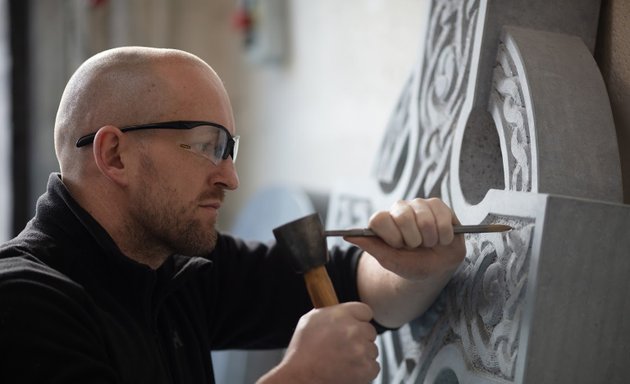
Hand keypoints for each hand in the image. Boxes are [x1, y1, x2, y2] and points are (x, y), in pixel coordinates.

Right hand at [261, 302, 378, 383]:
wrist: (300, 377)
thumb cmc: (302, 350)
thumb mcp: (310, 320)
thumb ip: (330, 312)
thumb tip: (340, 311)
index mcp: (341, 314)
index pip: (365, 311)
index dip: (359, 320)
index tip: (354, 326)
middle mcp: (354, 329)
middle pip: (370, 331)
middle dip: (361, 338)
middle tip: (345, 347)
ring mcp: (361, 349)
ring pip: (372, 349)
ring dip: (362, 354)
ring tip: (343, 360)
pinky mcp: (366, 368)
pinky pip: (373, 366)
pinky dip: (364, 370)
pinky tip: (348, 370)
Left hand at [346, 198, 465, 280]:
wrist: (437, 268)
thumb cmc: (411, 264)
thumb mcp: (390, 260)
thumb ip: (371, 246)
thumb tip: (346, 235)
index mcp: (384, 221)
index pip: (379, 219)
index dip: (391, 236)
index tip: (398, 247)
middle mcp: (399, 209)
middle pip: (403, 217)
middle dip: (412, 240)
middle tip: (415, 246)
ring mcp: (419, 205)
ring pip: (425, 220)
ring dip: (429, 239)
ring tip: (428, 243)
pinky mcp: (438, 205)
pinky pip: (442, 218)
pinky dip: (443, 235)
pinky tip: (441, 238)